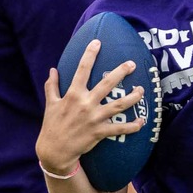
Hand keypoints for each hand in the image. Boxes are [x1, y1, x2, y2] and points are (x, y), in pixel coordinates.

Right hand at [37, 40, 145, 175]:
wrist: (54, 150)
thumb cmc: (52, 125)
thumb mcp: (50, 103)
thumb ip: (52, 85)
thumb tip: (53, 69)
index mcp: (73, 95)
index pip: (82, 70)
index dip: (90, 54)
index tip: (98, 42)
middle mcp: (85, 104)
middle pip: (107, 84)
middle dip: (121, 72)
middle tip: (132, 64)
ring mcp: (94, 118)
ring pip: (119, 105)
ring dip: (133, 97)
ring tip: (142, 90)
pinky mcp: (99, 132)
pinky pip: (120, 128)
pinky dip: (133, 126)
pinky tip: (142, 121)